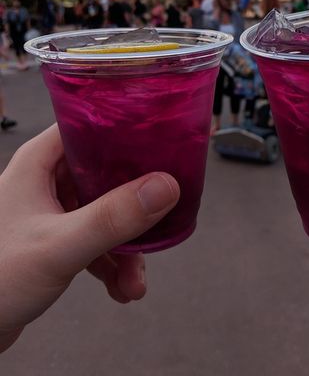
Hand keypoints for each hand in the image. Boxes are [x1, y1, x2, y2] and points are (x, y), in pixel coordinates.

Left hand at [0, 125, 178, 351]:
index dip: (126, 132)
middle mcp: (47, 180)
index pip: (89, 125)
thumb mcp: (59, 245)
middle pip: (106, 171)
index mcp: (39, 161)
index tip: (161, 145)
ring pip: (106, 210)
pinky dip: (113, 261)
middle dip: (136, 201)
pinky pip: (97, 238)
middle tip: (161, 215)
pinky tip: (122, 287)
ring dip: (127, 244)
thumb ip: (112, 217)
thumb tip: (164, 187)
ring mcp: (53, 210)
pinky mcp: (57, 238)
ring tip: (135, 278)